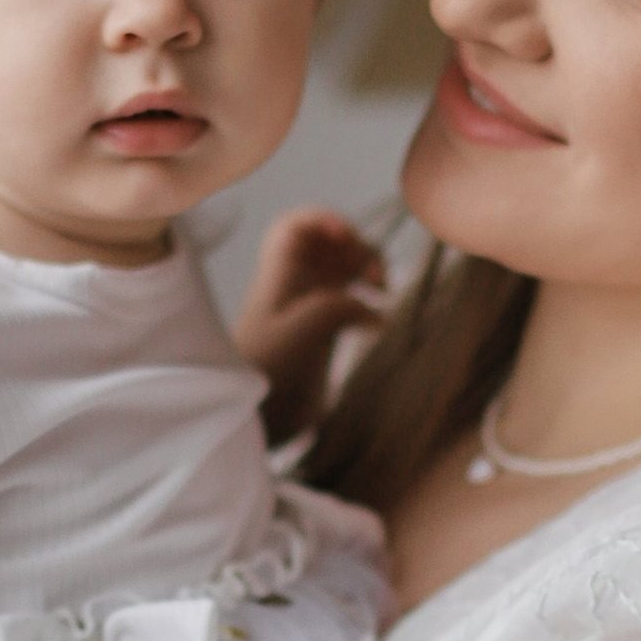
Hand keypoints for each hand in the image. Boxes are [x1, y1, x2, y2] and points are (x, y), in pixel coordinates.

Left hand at [234, 207, 390, 445]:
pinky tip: (379, 323)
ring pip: (345, 270)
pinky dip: (370, 304)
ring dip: (368, 272)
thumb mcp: (300, 333)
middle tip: (375, 276)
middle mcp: (295, 285)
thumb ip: (335, 307)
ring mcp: (311, 307)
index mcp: (280, 274)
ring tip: (382, 290)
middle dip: (358, 248)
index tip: (346, 234)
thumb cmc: (266, 373)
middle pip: (331, 244)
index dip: (323, 219)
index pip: (297, 227)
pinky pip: (353, 302)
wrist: (258, 420)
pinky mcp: (325, 332)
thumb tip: (373, 311)